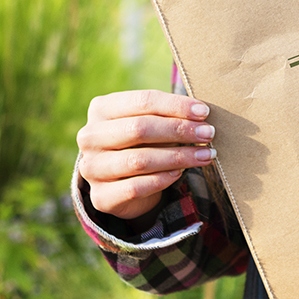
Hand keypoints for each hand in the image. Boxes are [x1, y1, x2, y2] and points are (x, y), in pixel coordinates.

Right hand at [77, 90, 215, 221]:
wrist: (121, 181)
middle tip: (209, 134)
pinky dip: (163, 179)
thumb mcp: (151, 121)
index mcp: (101, 108)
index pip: (143, 101)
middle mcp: (90, 136)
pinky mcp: (100, 197)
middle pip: (140, 128)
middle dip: (179, 130)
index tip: (204, 112)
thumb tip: (202, 113)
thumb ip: (169, 114)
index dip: (176, 106)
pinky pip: (136, 188)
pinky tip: (180, 173)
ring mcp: (91, 168)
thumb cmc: (142, 142)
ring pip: (140, 160)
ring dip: (178, 157)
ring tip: (205, 155)